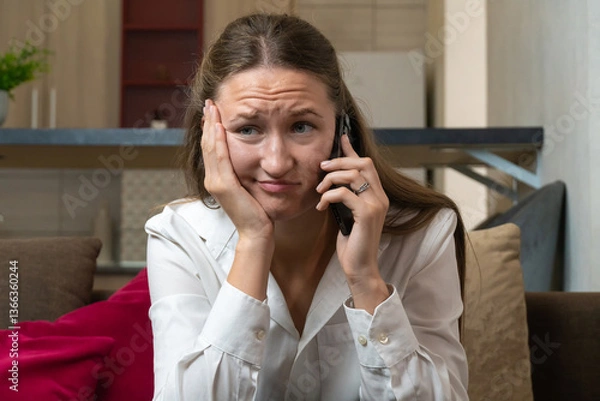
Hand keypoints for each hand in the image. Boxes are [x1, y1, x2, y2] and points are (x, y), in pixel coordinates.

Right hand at [201, 99, 273, 241]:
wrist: (257, 232)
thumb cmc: (257, 211)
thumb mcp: (249, 187)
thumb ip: (245, 173)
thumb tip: (252, 158)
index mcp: (217, 179)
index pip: (212, 148)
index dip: (210, 129)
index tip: (213, 111)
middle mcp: (212, 179)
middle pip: (207, 144)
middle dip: (208, 121)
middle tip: (209, 102)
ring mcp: (215, 182)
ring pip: (211, 147)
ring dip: (211, 125)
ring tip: (212, 107)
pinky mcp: (223, 185)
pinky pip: (220, 157)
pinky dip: (218, 140)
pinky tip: (218, 126)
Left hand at [316, 134, 389, 311]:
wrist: (360, 268)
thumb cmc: (352, 243)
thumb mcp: (346, 214)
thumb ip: (344, 196)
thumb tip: (332, 181)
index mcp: (377, 195)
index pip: (367, 164)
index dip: (352, 149)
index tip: (341, 138)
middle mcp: (380, 197)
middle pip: (362, 163)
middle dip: (339, 161)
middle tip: (322, 168)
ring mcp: (376, 205)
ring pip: (353, 175)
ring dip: (330, 179)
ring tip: (319, 191)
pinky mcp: (367, 214)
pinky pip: (344, 193)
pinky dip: (328, 196)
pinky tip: (321, 208)